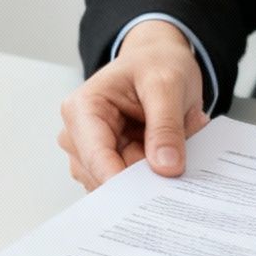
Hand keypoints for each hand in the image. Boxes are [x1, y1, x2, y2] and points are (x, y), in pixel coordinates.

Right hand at [58, 20, 209, 189]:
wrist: (157, 60)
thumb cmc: (155, 64)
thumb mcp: (167, 85)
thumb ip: (166, 126)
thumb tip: (165, 167)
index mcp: (82, 109)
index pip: (96, 158)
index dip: (123, 182)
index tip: (152, 195)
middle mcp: (78, 134)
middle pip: (106, 177)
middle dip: (146, 170)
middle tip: (178, 149)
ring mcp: (89, 152)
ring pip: (120, 185)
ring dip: (152, 170)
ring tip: (174, 138)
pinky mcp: (106, 163)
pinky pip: (130, 183)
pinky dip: (153, 171)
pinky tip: (164, 148)